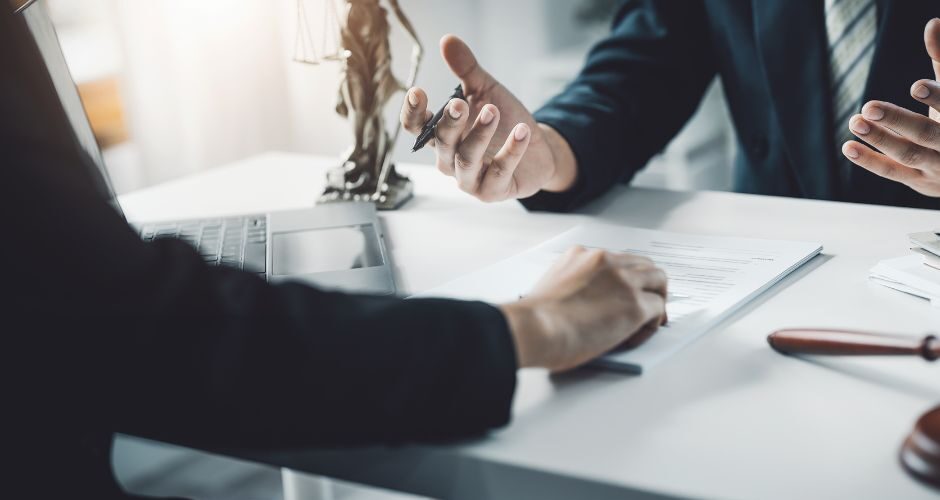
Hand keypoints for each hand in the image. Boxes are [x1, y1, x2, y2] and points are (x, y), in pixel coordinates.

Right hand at [399, 35, 577, 201]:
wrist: (537, 150)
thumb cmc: (504, 122)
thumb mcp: (486, 91)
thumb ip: (466, 70)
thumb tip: (448, 40)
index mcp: (442, 136)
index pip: (417, 128)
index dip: (413, 113)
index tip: (417, 92)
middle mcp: (449, 160)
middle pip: (441, 143)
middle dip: (449, 123)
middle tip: (459, 103)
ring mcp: (470, 179)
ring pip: (466, 160)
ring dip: (479, 135)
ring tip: (492, 111)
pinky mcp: (493, 191)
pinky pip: (499, 172)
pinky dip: (511, 151)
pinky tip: (522, 131)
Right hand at [500, 247, 667, 371]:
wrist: (534, 328)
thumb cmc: (534, 318)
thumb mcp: (551, 285)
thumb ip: (572, 284)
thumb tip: (585, 303)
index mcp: (582, 255)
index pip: (617, 260)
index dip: (625, 279)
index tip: (624, 294)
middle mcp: (606, 261)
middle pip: (643, 264)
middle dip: (648, 284)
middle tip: (646, 306)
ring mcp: (623, 281)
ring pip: (658, 280)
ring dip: (656, 299)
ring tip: (647, 322)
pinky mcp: (635, 306)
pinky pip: (657, 310)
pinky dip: (651, 324)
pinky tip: (634, 337)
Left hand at [843, 18, 939, 196]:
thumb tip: (933, 23)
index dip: (939, 97)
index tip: (916, 86)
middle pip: (929, 134)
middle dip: (900, 121)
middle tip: (869, 107)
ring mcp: (938, 166)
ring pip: (909, 154)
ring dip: (880, 139)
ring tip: (855, 121)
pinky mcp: (920, 181)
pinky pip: (893, 172)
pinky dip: (870, 160)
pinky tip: (849, 146)